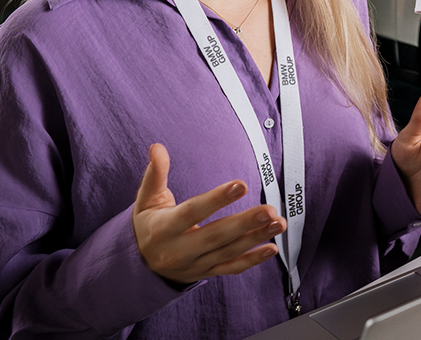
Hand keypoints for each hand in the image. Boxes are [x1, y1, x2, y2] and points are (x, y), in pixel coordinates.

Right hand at [131, 143, 284, 285]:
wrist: (141, 265)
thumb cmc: (148, 225)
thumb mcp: (145, 200)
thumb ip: (155, 174)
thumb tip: (157, 147)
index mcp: (163, 229)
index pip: (192, 212)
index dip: (216, 199)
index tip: (240, 185)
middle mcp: (178, 251)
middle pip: (215, 236)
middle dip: (244, 223)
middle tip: (269, 210)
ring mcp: (194, 264)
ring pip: (228, 251)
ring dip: (256, 237)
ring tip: (278, 222)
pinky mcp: (206, 272)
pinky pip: (232, 268)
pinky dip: (253, 260)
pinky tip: (272, 248)